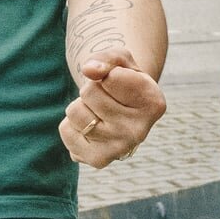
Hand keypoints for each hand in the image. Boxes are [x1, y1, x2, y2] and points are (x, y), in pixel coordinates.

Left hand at [61, 51, 165, 166]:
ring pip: (74, 112)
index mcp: (154, 103)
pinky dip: (72, 124)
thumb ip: (107, 58)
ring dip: (81, 105)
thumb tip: (88, 70)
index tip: (119, 82)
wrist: (122, 111)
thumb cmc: (122, 80)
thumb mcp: (120, 61)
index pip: (111, 77)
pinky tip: (91, 127)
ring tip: (98, 112)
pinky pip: (65, 130)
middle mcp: (140, 131)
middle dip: (92, 88)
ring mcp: (119, 149)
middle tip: (106, 97)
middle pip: (89, 92)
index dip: (108, 73)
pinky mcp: (98, 160)